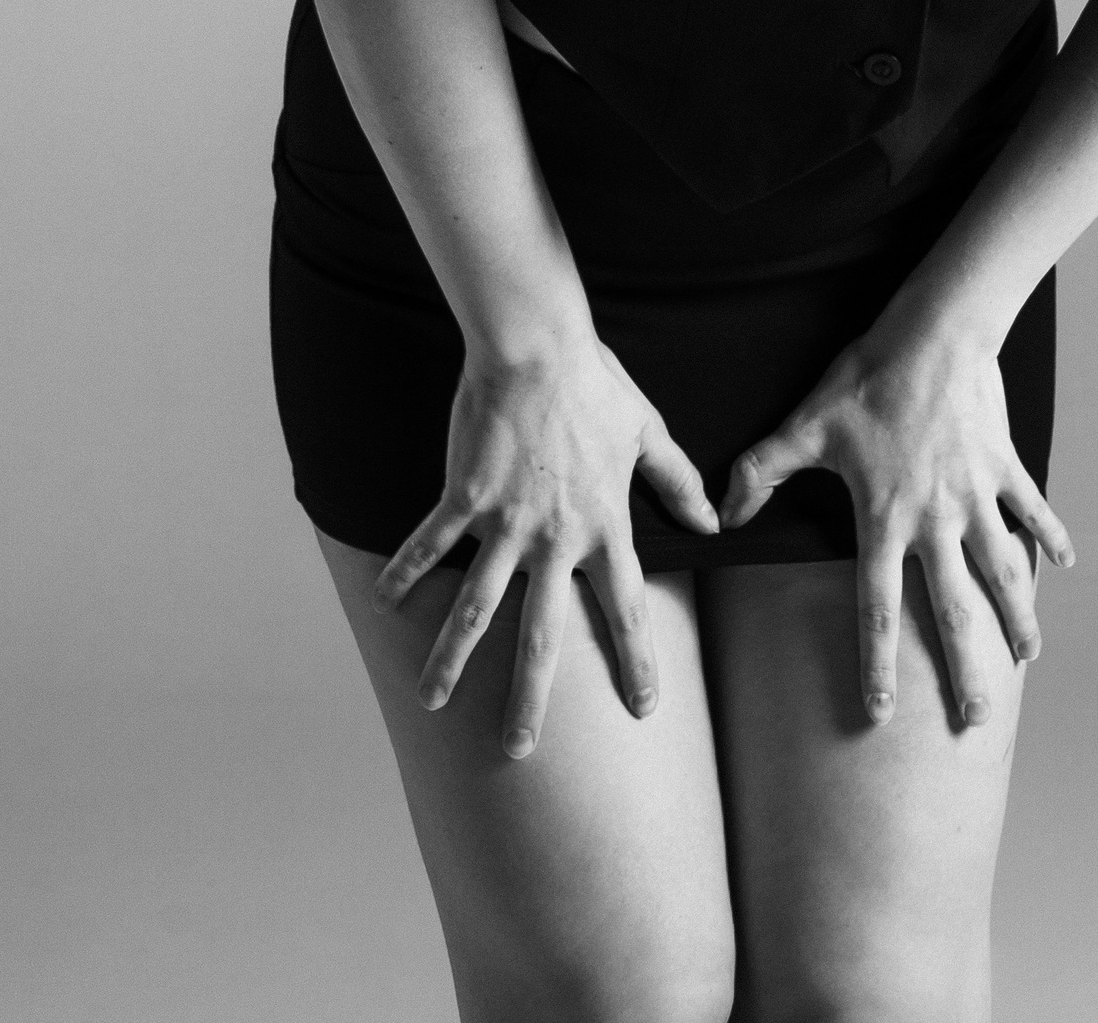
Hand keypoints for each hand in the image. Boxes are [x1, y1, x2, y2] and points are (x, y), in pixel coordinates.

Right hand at [375, 331, 716, 757]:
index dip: (637, 661)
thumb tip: (713, 522)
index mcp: (604, 526)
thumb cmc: (595, 383)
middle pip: (542, 636)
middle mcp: (555, 539)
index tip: (642, 708)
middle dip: (530, 698)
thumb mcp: (647, 432)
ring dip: (451, 660)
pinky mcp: (463, 498)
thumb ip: (678, 483)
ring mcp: (505, 523)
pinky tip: (384, 603)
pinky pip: (430, 546)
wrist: (537, 347)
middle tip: (519, 750)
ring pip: (476, 608)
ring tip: (432, 702)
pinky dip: (405, 573)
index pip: (626, 609)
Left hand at [719, 314, 1072, 727]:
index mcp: (886, 518)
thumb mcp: (806, 424)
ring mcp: (977, 495)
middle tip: (973, 718)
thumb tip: (724, 514)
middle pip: (952, 610)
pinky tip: (1065, 563)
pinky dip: (1049, 534)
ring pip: (1003, 570)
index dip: (876, 662)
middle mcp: (937, 520)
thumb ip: (762, 471)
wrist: (934, 333)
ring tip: (1028, 657)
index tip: (880, 713)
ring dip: (1017, 616)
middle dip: (964, 669)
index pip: (876, 607)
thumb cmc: (867, 377)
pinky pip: (1031, 508)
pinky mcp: (1003, 465)